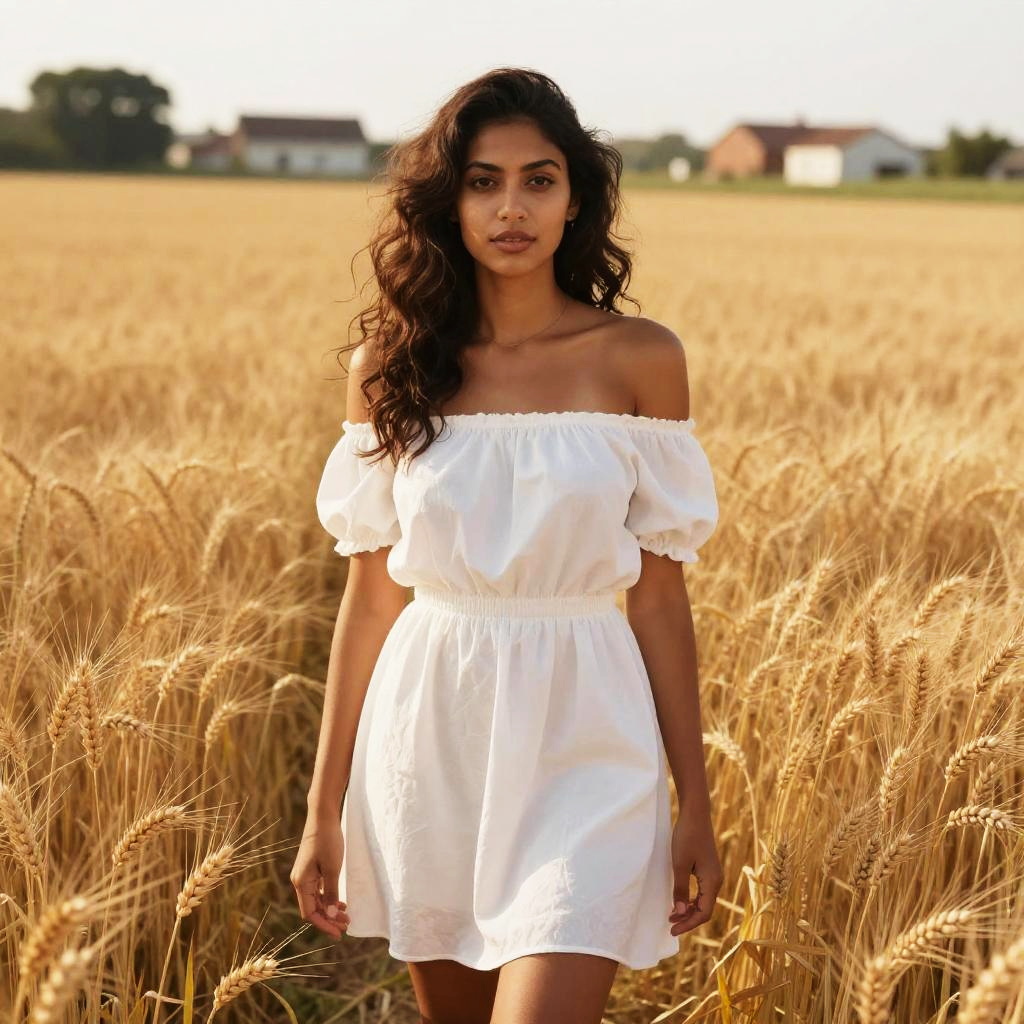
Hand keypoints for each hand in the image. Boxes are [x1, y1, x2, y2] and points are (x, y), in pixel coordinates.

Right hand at [289, 810, 349, 939]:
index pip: (310, 913)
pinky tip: (339, 901)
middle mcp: (299, 880)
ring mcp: (305, 874)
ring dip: (329, 909)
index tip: (339, 933)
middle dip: (329, 919)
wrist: (323, 816)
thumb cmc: (327, 840)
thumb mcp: (332, 868)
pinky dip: (328, 897)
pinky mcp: (311, 868)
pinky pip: (318, 889)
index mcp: (301, 882)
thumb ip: (330, 892)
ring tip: (345, 915)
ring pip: (316, 899)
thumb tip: (329, 916)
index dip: (324, 925)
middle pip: (313, 908)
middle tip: (347, 925)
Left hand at [668, 805, 721, 935]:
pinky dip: (691, 899)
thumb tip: (679, 913)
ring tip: (672, 915)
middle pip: (705, 909)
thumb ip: (680, 890)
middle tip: (670, 925)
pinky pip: (702, 891)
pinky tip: (679, 900)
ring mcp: (713, 874)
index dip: (688, 924)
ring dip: (688, 910)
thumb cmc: (687, 837)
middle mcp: (716, 880)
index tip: (672, 930)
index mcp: (712, 882)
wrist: (695, 814)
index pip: (704, 913)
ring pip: (703, 901)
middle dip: (688, 919)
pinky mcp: (708, 868)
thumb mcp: (679, 865)